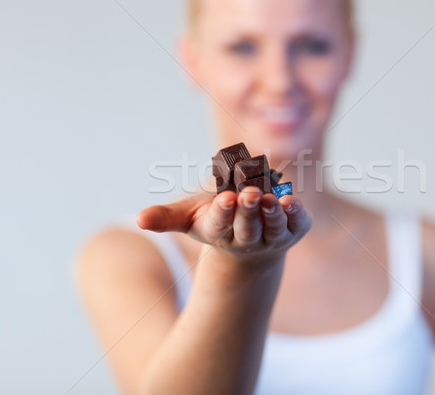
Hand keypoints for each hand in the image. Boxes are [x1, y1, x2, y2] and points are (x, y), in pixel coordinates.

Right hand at [136, 187, 311, 259]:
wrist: (252, 239)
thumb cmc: (217, 219)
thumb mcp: (190, 215)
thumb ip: (166, 217)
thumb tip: (138, 219)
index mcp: (219, 233)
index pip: (219, 224)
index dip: (223, 212)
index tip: (225, 198)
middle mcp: (247, 239)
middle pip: (247, 228)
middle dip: (248, 211)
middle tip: (249, 194)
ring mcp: (272, 237)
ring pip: (272, 228)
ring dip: (273, 214)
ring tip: (272, 199)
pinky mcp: (293, 230)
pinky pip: (296, 224)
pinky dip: (296, 215)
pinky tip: (293, 203)